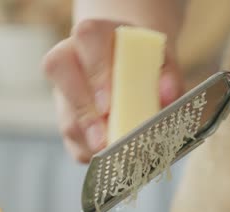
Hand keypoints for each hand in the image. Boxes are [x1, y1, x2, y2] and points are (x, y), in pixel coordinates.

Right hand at [43, 19, 183, 162]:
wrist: (130, 65)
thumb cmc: (146, 62)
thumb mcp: (162, 59)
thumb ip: (168, 73)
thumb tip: (167, 96)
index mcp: (95, 33)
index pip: (87, 37)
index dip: (95, 71)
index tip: (108, 105)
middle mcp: (71, 56)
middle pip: (62, 74)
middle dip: (84, 114)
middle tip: (104, 141)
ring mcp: (63, 89)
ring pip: (64, 115)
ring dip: (87, 140)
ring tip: (111, 156)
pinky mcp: (66, 116)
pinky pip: (70, 139)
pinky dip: (89, 153)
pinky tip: (107, 160)